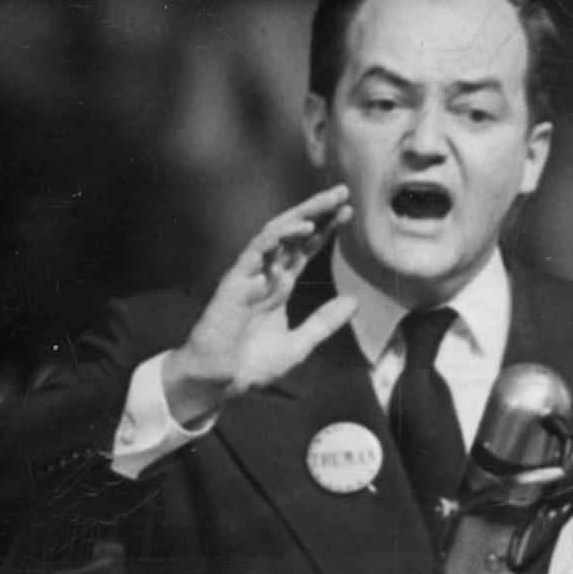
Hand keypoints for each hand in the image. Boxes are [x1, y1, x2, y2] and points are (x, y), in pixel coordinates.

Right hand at [164, 186, 355, 425]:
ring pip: (276, 234)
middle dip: (317, 211)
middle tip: (342, 192)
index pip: (305, 248)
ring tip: (328, 201)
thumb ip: (324, 322)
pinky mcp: (235, 281)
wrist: (218, 381)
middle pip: (293, 234)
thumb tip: (354, 301)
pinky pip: (256, 250)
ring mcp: (250, 275)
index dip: (326, 229)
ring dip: (303, 214)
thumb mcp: (300, 344)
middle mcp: (265, 274)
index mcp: (279, 285)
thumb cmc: (250, 364)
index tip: (348, 212)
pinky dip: (279, 236)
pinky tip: (302, 226)